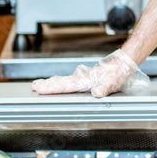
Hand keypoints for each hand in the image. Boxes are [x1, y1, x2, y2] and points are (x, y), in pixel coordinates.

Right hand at [31, 49, 149, 96]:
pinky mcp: (85, 77)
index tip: (39, 88)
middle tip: (33, 87)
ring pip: (64, 80)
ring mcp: (82, 77)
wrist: (123, 64)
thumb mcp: (113, 82)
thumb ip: (105, 88)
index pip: (65, 85)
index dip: (51, 87)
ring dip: (52, 83)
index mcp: (85, 80)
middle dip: (47, 84)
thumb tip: (97, 93)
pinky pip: (70, 80)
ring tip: (40, 85)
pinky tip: (57, 83)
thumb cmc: (118, 73)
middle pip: (61, 82)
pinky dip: (60, 81)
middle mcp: (81, 78)